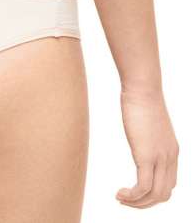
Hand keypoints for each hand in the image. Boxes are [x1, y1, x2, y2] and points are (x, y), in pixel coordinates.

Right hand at [116, 87, 178, 207]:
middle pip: (164, 194)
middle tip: (125, 199)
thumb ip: (145, 132)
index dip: (152, 193)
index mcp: (172, 150)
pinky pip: (143, 187)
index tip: (134, 190)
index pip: (169, 183)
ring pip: (155, 195)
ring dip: (137, 203)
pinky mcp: (147, 156)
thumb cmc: (140, 97)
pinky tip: (120, 193)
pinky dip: (132, 196)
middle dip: (145, 203)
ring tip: (120, 198)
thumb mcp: (147, 121)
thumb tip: (137, 132)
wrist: (142, 89)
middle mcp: (170, 157)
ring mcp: (160, 158)